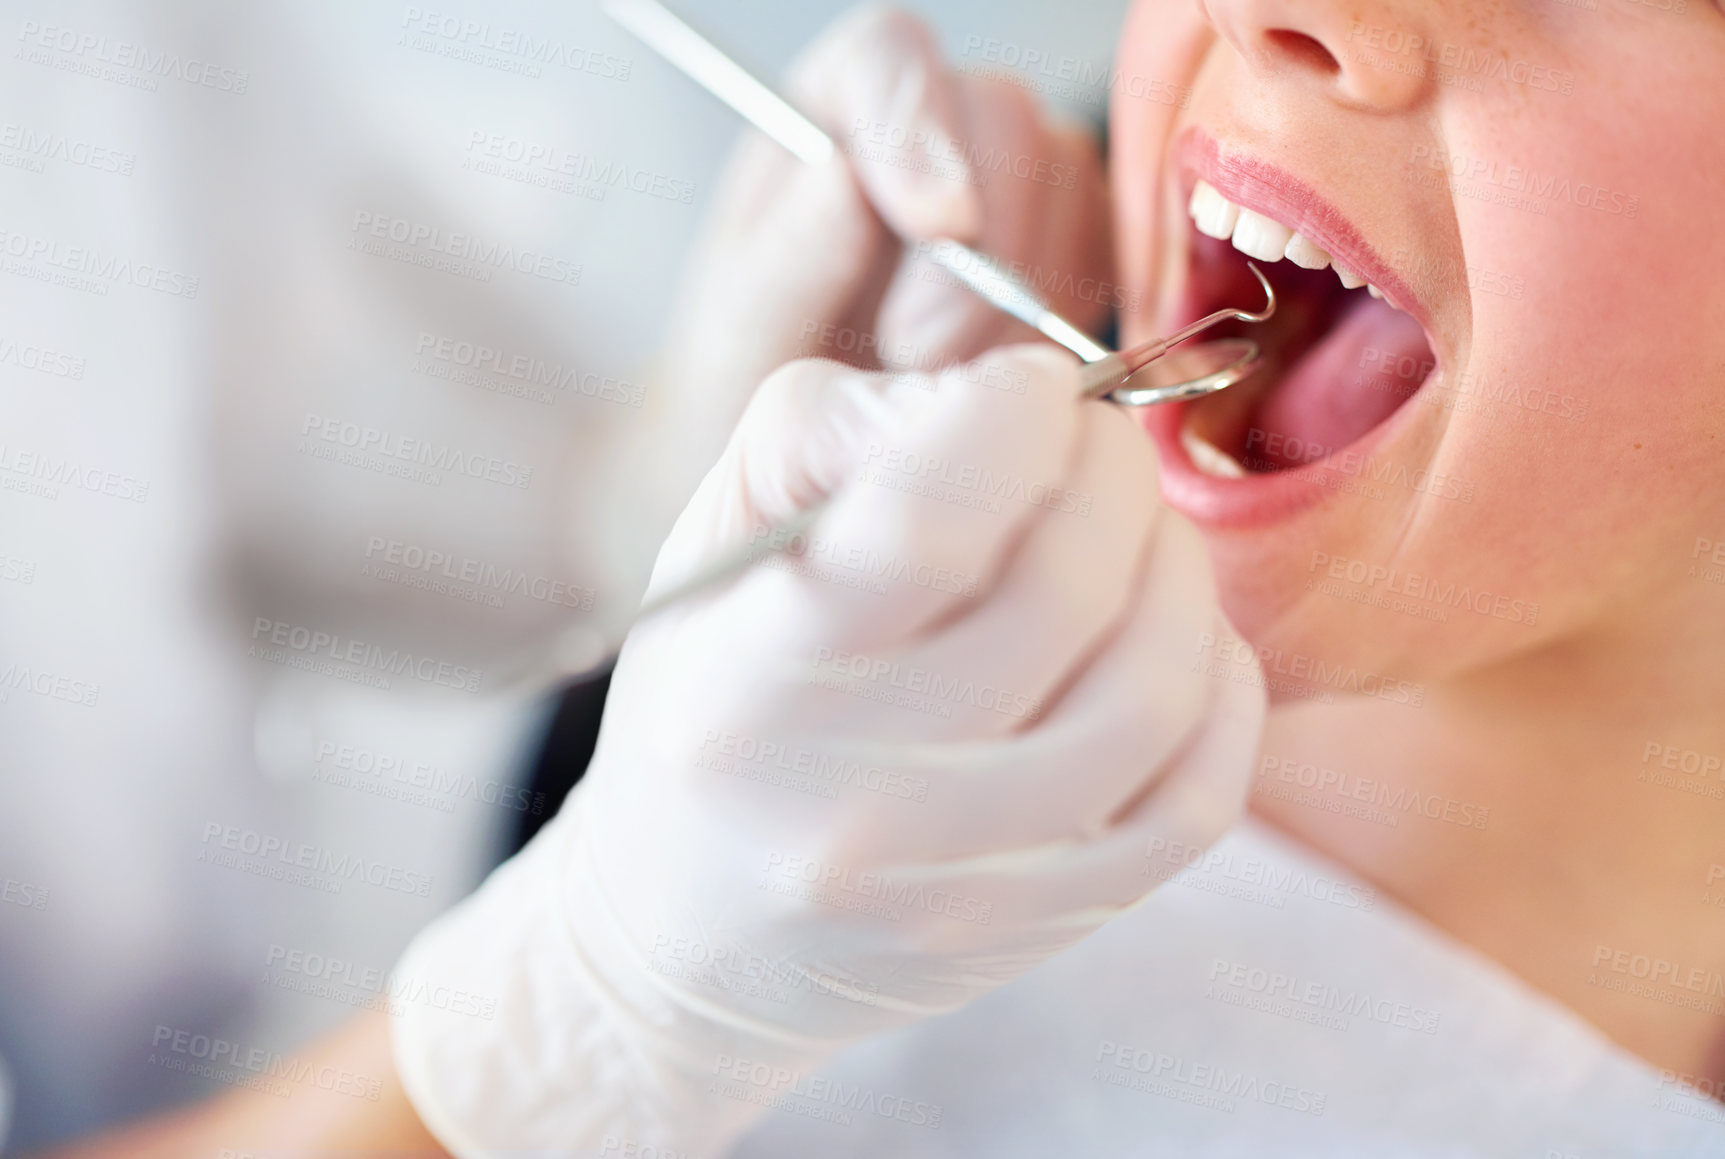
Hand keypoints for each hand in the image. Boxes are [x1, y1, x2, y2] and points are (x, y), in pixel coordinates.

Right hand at [392, 345, 1263, 1156]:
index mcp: (755, 682)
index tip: (1027, 389)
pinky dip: (1218, 687)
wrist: (687, 942)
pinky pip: (1200, 797)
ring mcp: (963, 881)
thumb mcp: (715, 546)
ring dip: (1175, 568)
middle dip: (1110, 468)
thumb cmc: (710, 710)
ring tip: (1134, 534)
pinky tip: (1172, 639)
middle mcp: (858, 801)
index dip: (1014, 416)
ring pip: (1155, 691)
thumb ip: (830, 432)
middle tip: (1089, 444)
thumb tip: (990, 396)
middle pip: (1064, 590)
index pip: (929, 524)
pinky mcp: (1044, 925)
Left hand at [653, 6, 1112, 466]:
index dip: (924, 127)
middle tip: (923, 358)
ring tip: (946, 384)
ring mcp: (1010, 187)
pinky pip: (1112, 256)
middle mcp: (928, 132)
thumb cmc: (750, 391)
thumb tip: (844, 175)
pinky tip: (1003, 380)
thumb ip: (788, 259)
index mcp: (827, 117)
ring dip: (1023, 300)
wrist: (798, 476)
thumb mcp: (739, 342)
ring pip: (1069, 186)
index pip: (890, 57)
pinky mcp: (1070, 253)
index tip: (944, 226)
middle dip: (979, 250)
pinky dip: (1071, 324)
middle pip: (1003, 118)